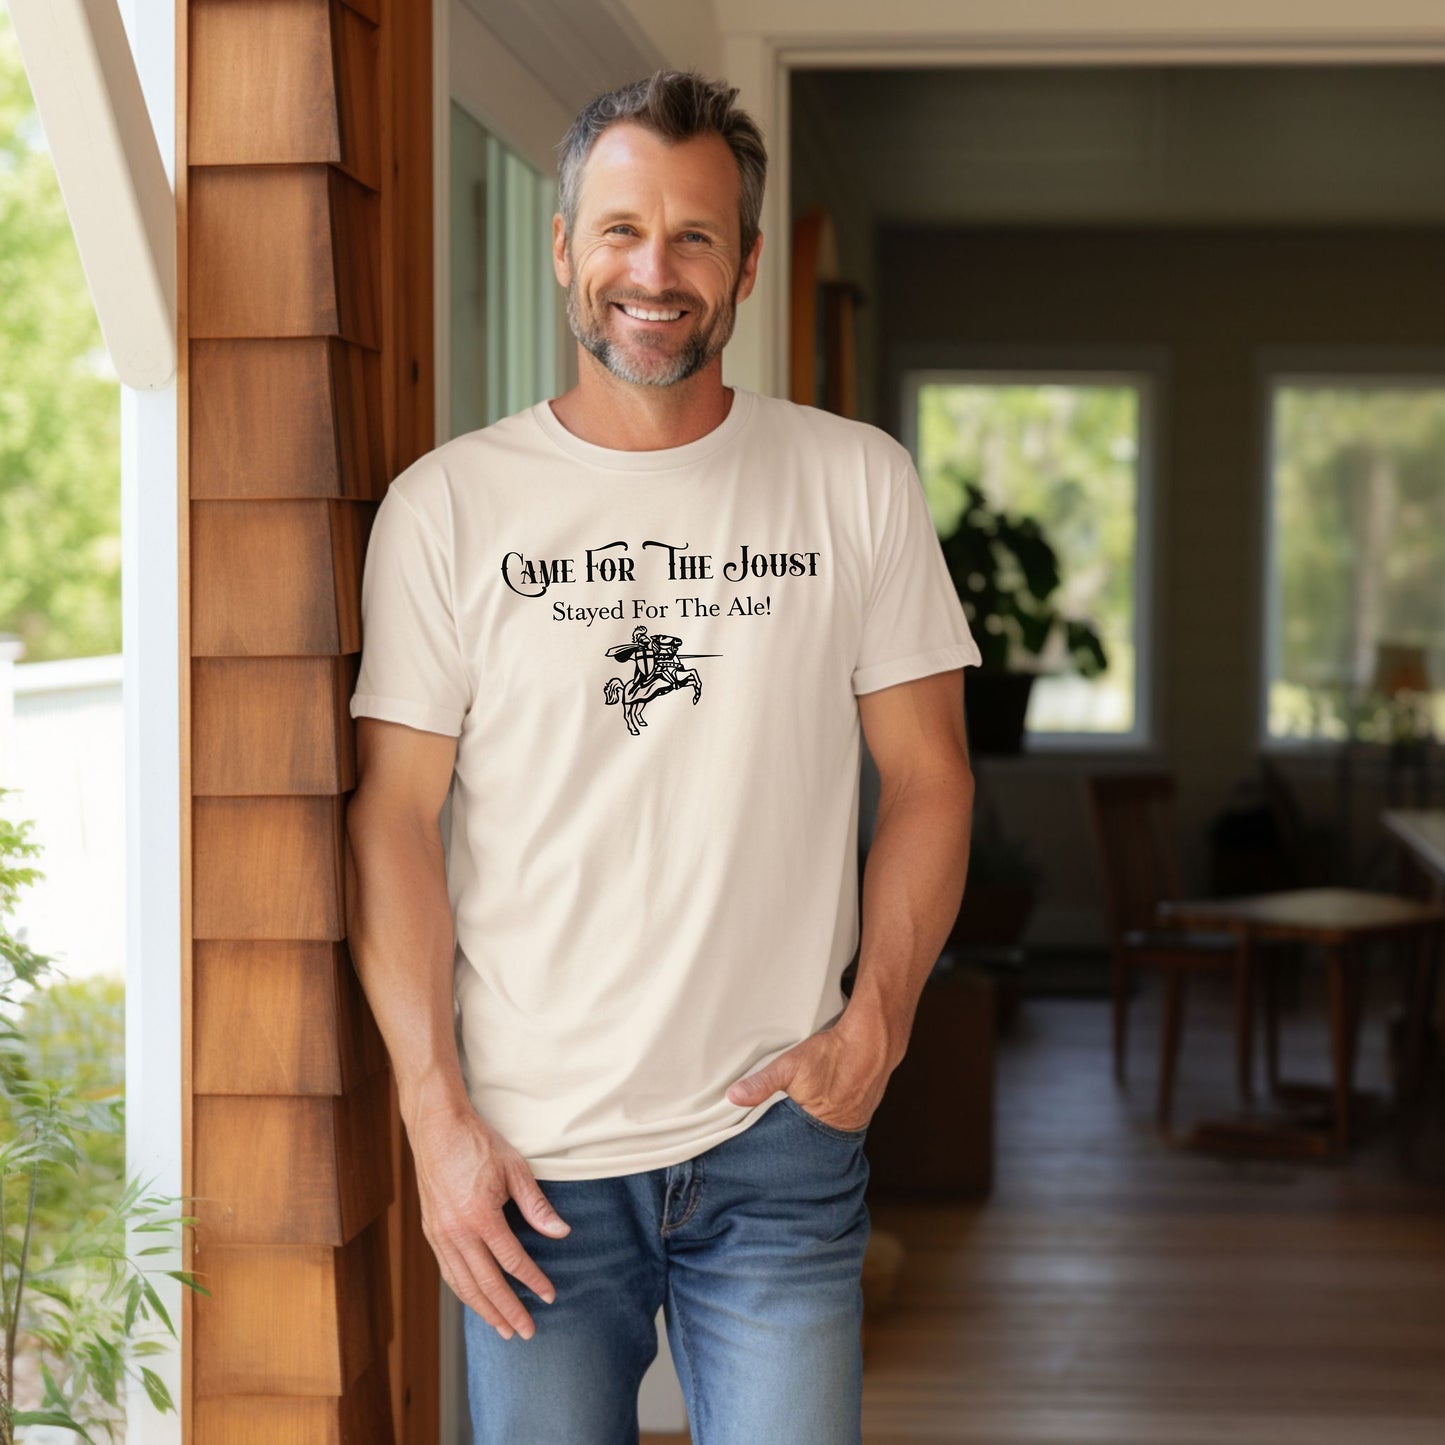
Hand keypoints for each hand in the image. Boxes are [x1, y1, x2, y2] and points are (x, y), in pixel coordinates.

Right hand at [408, 1103, 570, 1341]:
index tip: (549, 1296)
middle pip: (486, 1283)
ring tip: (503, 1329)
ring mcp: (439, 1234)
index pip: (511, 1260)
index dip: (532, 1281)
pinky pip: (448, 1271)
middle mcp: (456, 1231)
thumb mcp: (514, 1169)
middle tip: (526, 1332)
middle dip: (508, 1311)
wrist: (436, 1128)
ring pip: (463, 1284)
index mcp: (480, 1215)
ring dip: (484, 1310)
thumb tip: (560, 1233)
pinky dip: (464, 1291)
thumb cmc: (478, 1144)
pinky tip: (476, 1301)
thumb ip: (536, 1205)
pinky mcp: (431, 1232)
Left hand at [725, 1021, 888, 1132]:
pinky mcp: (864, 1107)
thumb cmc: (831, 1053)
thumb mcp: (790, 1065)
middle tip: (786, 1139)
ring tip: (805, 1123)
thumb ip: (762, 1084)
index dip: (783, 1148)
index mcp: (819, 1125)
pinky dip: (834, 1117)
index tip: (771, 1152)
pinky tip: (828, 1106)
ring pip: (830, 1132)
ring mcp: (856, 1119)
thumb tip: (734, 1097)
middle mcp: (840, 1128)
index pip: (795, 1147)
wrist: (872, 1038)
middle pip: (814, 1143)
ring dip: (818, 1129)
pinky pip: (845, 1119)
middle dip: (799, 1143)